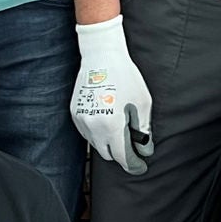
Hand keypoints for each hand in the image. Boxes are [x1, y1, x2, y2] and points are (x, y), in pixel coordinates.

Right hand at [70, 17, 154, 173]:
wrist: (101, 55)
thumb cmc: (125, 76)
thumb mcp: (142, 103)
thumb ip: (143, 130)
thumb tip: (145, 148)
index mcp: (112, 125)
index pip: (122, 156)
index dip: (133, 164)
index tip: (141, 166)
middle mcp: (93, 126)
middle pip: (107, 154)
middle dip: (120, 153)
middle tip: (133, 146)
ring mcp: (81, 120)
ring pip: (95, 144)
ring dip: (108, 143)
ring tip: (120, 128)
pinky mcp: (75, 113)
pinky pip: (86, 133)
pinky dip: (97, 133)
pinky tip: (107, 121)